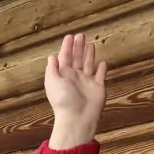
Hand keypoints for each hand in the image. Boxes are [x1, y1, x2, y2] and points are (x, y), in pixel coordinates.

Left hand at [44, 33, 105, 149]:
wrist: (77, 117)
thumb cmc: (64, 100)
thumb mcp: (53, 82)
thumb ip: (52, 69)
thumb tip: (51, 57)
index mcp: (63, 75)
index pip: (65, 57)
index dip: (67, 47)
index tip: (69, 36)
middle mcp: (75, 77)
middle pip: (77, 58)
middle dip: (78, 47)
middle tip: (81, 36)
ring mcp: (87, 82)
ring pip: (88, 64)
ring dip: (89, 55)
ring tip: (90, 45)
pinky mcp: (98, 87)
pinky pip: (100, 76)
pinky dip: (101, 69)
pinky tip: (103, 62)